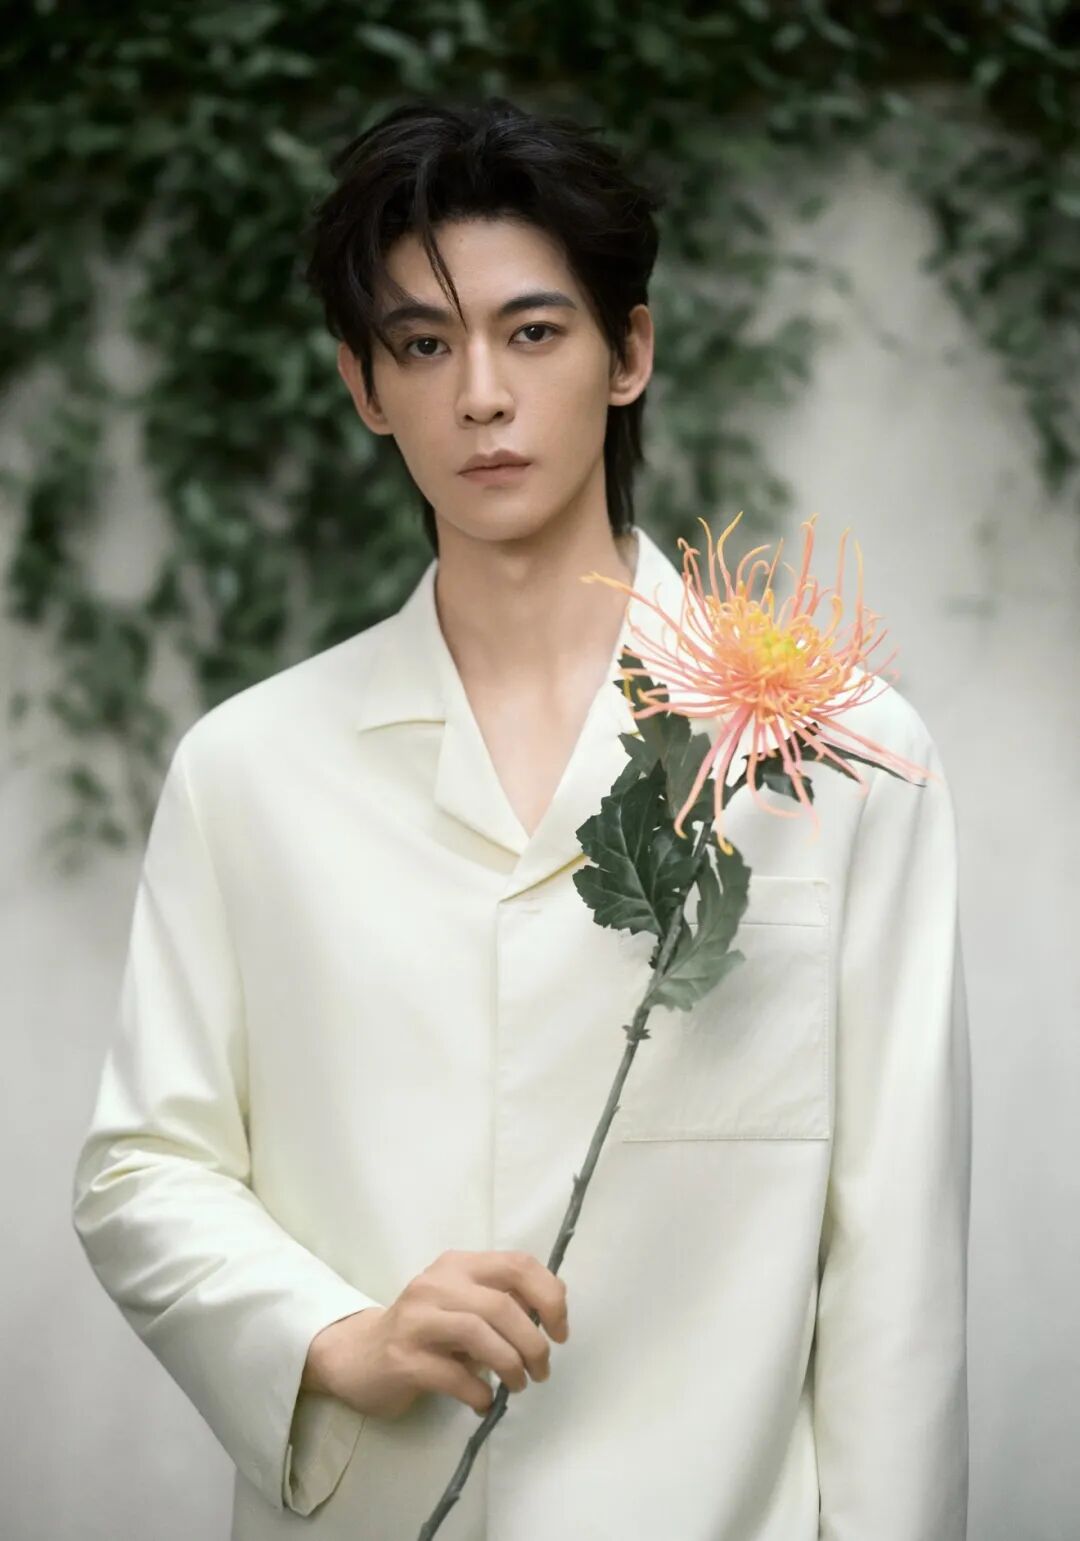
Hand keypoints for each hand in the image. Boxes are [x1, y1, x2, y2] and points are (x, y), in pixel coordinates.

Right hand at [301, 1248, 569, 1419]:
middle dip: (533, 1342)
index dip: (549, 1296)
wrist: (358, 1356)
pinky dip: (478, 1392)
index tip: (560, 1331)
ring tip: (519, 1385)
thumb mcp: (462, 1304)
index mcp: (458, 1265)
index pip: (516, 1264)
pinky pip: (453, 1375)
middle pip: (501, 1304)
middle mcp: (436, 1283)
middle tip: (542, 1369)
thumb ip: (500, 1303)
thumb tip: (549, 1315)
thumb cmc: (423, 1331)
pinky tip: (483, 1401)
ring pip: (478, 1333)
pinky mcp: (403, 1357)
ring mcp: (416, 1319)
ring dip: (510, 1365)